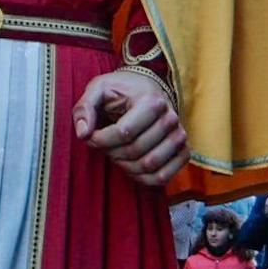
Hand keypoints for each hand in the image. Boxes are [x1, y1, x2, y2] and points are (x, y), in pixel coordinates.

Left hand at [73, 70, 186, 188]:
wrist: (148, 90)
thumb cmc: (121, 91)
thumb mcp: (98, 89)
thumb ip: (84, 108)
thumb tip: (84, 133)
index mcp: (152, 101)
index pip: (124, 132)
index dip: (100, 140)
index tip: (90, 136)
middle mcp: (170, 118)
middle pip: (135, 150)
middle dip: (111, 152)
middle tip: (103, 145)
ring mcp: (179, 136)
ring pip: (148, 166)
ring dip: (125, 166)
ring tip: (116, 154)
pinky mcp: (183, 151)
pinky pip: (163, 177)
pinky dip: (143, 179)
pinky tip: (130, 168)